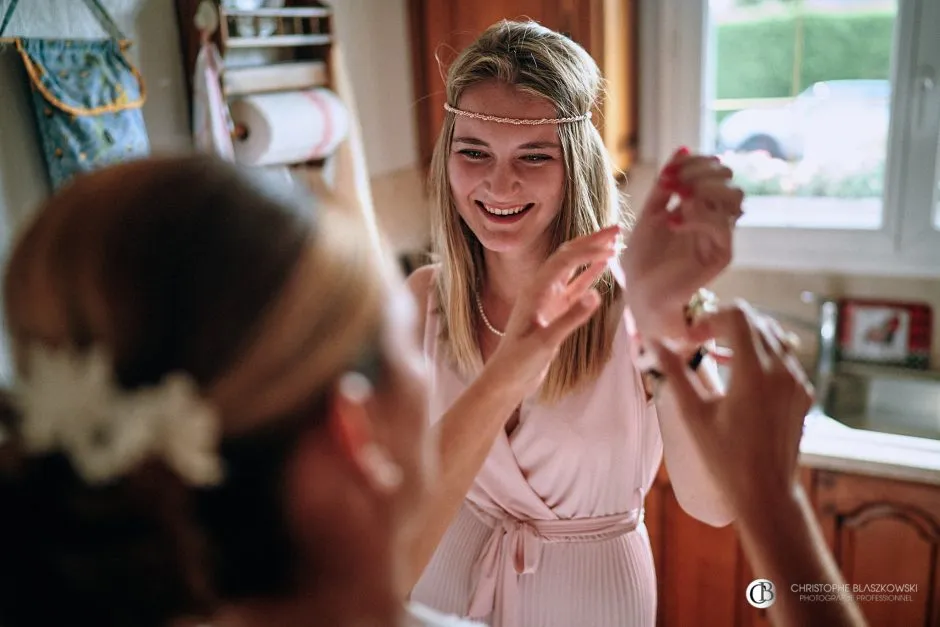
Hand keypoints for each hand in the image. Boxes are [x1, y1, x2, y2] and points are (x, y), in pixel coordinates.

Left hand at [487, 226, 618, 397]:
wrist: (507, 378)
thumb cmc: (519, 361)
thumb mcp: (545, 342)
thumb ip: (570, 319)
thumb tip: (597, 295)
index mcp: (536, 289)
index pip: (565, 260)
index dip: (589, 249)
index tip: (613, 245)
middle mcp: (541, 288)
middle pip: (568, 255)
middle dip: (592, 240)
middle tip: (618, 228)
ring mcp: (549, 298)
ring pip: (573, 267)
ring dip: (592, 252)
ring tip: (615, 240)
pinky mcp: (556, 310)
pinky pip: (575, 285)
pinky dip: (590, 272)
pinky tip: (604, 264)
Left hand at [622, 147, 743, 341]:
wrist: (639, 294)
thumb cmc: (643, 258)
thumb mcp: (649, 213)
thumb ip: (666, 185)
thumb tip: (683, 148)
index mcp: (701, 208)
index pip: (716, 172)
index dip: (696, 164)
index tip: (667, 175)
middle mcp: (716, 220)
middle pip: (730, 182)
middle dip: (701, 175)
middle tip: (672, 185)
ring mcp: (720, 237)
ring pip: (734, 199)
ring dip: (703, 190)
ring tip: (676, 199)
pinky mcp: (721, 256)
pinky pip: (721, 226)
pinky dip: (697, 217)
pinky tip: (672, 223)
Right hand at [650, 302, 813, 513]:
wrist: (765, 494)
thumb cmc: (724, 458)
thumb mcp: (693, 414)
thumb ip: (674, 372)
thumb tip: (653, 342)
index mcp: (755, 371)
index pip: (738, 316)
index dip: (710, 318)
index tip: (692, 338)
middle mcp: (783, 370)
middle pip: (756, 320)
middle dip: (726, 324)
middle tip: (701, 343)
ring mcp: (797, 382)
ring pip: (773, 336)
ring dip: (744, 338)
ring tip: (720, 357)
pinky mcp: (803, 395)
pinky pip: (785, 359)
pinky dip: (762, 356)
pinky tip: (741, 378)